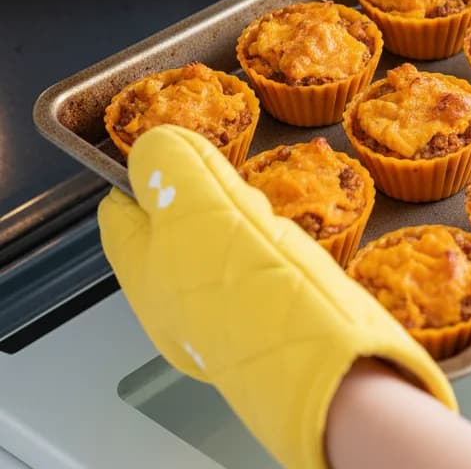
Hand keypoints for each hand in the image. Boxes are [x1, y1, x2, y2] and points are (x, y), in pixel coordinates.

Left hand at [98, 125, 454, 468]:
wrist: (317, 356)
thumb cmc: (248, 281)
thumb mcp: (199, 203)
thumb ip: (172, 166)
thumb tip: (152, 146)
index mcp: (141, 270)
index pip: (119, 209)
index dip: (146, 171)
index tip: (182, 152)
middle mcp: (169, 300)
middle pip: (172, 224)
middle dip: (205, 193)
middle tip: (235, 184)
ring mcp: (213, 316)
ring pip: (216, 245)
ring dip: (240, 218)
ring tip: (266, 216)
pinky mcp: (256, 323)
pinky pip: (252, 271)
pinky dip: (267, 249)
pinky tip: (287, 249)